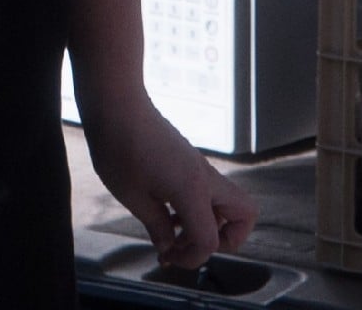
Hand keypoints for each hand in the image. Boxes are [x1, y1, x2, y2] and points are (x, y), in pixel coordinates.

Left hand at [84, 94, 258, 271]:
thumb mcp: (132, 197)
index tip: (168, 258)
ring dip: (208, 225)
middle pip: (245, 214)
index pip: (209, 240)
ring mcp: (200, 168)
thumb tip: (168, 246)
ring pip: (228, 203)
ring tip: (171, 233)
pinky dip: (197, 209)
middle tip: (189, 244)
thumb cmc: (120, 147)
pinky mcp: (191, 162)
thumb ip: (157, 226)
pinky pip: (209, 192)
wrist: (116, 104)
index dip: (192, 259)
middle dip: (226, 239)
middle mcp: (205, 178)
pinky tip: (166, 212)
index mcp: (192, 190)